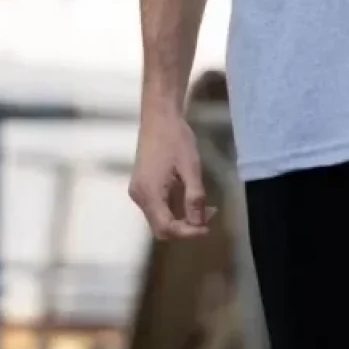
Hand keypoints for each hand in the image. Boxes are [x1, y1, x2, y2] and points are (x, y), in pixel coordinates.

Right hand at [129, 105, 215, 239]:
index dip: (188, 232)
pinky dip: (176, 210)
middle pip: (161, 228)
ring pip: (160, 219)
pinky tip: (192, 200)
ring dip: (182, 220)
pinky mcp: (143, 186)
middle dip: (186, 228)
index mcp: (148, 193)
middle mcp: (140, 196)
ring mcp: (139, 191)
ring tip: (206, 209)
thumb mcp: (190, 166)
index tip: (209, 227)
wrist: (159, 116)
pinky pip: (159, 208)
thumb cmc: (175, 138)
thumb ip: (194, 196)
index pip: (166, 228)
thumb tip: (199, 223)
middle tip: (209, 218)